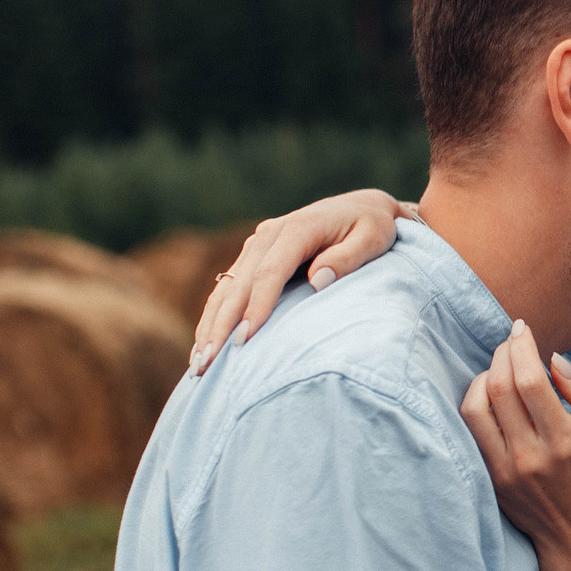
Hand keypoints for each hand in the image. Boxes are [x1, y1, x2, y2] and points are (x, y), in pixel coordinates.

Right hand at [192, 189, 417, 372]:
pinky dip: (214, 315)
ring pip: (226, 287)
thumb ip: (348, 257)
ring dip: (210, 325)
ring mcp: (257, 245)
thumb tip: (318, 280)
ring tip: (197, 363)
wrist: (360, 207)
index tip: (245, 340)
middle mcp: (269, 234)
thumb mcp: (373, 238)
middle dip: (221, 325)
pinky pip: (228, 288)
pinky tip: (204, 343)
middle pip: (239, 284)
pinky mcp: (253, 256)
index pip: (270, 273)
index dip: (256, 307)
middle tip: (206, 363)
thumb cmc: (372, 227)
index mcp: (297, 229)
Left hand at [459, 322, 570, 570]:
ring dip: (484, 375)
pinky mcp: (489, 476)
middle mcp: (528, 455)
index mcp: (563, 442)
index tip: (522, 328)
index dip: (521, 347)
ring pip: (476, 406)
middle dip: (502, 354)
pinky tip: (490, 392)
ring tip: (501, 366)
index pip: (529, 381)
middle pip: (499, 387)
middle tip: (512, 341)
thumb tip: (555, 360)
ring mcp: (503, 468)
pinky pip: (470, 428)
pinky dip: (475, 400)